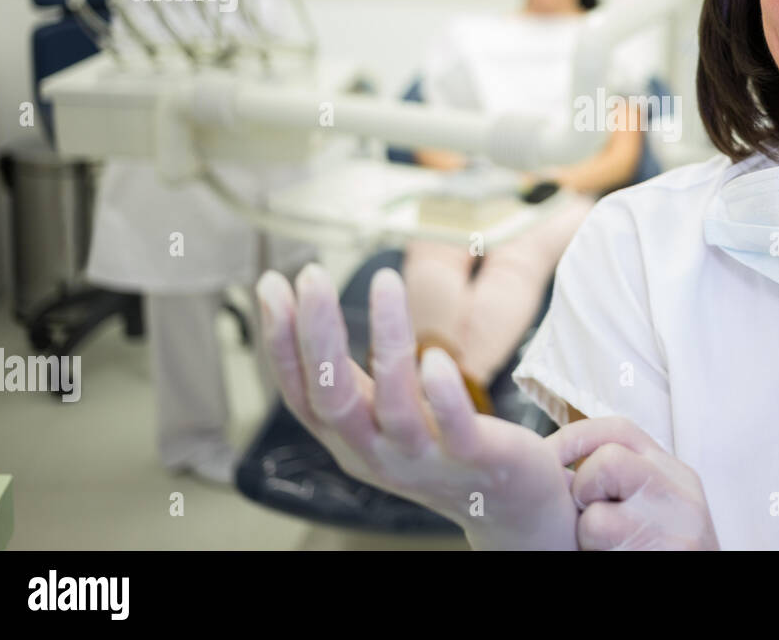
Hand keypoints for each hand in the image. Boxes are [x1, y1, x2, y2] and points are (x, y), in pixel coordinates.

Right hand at [256, 263, 577, 549]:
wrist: (508, 502)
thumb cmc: (439, 443)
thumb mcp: (378, 411)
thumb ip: (347, 375)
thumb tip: (307, 302)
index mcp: (349, 436)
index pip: (300, 391)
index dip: (280, 340)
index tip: (270, 284)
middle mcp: (376, 453)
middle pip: (332, 399)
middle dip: (316, 335)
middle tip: (310, 276)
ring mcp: (423, 460)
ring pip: (394, 405)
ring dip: (387, 338)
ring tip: (385, 281)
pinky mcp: (472, 458)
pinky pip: (454, 428)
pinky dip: (442, 393)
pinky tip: (436, 355)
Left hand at [549, 417, 720, 549]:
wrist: (706, 592)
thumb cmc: (669, 552)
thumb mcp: (661, 506)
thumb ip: (628, 481)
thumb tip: (559, 468)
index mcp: (676, 475)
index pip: (620, 431)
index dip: (576, 440)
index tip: (551, 461)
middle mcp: (681, 497)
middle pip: (605, 463)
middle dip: (582, 490)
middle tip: (588, 520)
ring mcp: (678, 536)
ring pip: (597, 520)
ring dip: (588, 537)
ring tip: (605, 550)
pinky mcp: (671, 559)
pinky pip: (604, 555)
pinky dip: (599, 558)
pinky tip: (619, 558)